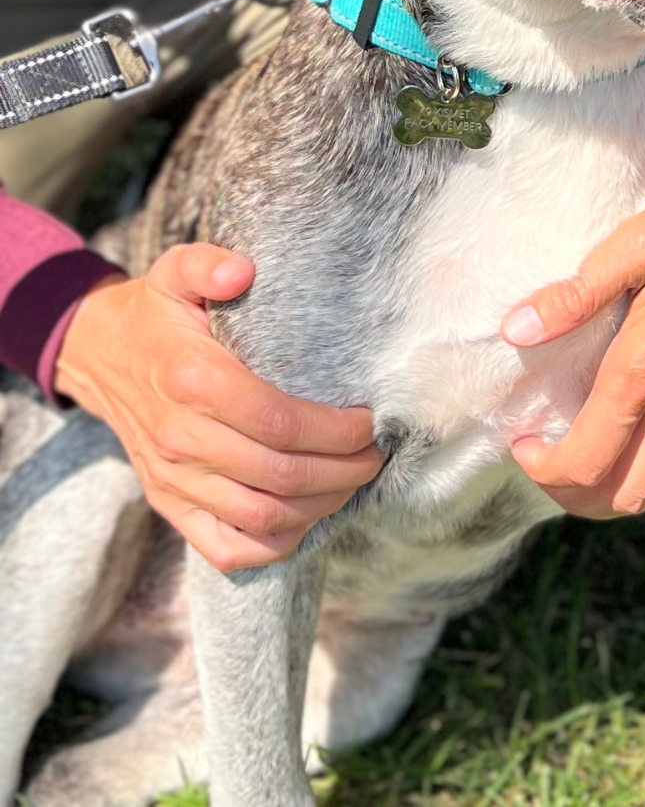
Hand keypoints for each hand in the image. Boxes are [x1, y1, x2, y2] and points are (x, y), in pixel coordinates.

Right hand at [56, 244, 383, 570]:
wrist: (100, 357)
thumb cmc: (156, 315)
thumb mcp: (174, 272)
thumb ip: (207, 264)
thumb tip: (242, 272)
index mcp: (193, 380)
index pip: (279, 422)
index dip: (335, 429)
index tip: (369, 420)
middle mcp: (181, 438)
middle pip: (280, 475)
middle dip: (344, 470)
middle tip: (376, 454)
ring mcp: (174, 479)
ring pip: (262, 516)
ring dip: (322, 506)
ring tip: (354, 479)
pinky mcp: (170, 506)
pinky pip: (228, 549)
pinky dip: (277, 544)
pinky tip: (309, 514)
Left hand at [504, 168, 644, 518]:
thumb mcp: (637, 243)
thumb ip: (575, 294)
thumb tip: (515, 329)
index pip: (585, 459)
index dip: (544, 469)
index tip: (526, 444)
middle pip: (623, 495)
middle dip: (576, 491)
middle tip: (555, 457)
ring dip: (629, 490)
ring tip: (605, 457)